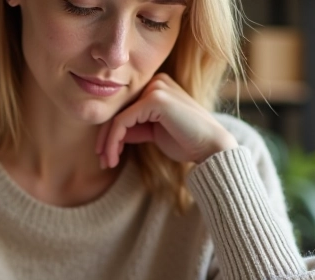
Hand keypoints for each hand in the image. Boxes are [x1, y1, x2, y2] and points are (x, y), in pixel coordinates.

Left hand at [95, 73, 237, 168]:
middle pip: (119, 110)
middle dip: (106, 138)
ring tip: (107, 162)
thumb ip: (135, 127)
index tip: (106, 155)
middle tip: (103, 161)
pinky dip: (113, 141)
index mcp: (158, 86)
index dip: (111, 132)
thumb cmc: (187, 142)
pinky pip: (122, 121)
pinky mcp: (155, 99)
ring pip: (117, 117)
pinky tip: (113, 156)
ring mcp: (156, 88)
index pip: (125, 108)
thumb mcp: (154, 132)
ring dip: (108, 143)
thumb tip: (111, 134)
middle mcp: (157, 82)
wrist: (211, 147)